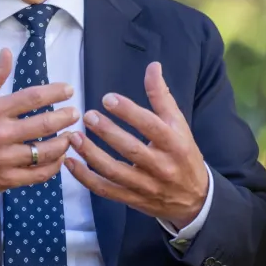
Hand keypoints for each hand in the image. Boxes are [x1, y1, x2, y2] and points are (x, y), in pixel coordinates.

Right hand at [0, 48, 79, 198]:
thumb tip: (7, 53)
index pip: (32, 98)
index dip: (55, 92)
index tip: (69, 90)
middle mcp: (1, 135)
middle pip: (44, 124)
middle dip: (66, 116)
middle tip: (75, 112)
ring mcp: (5, 159)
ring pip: (46, 151)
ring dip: (64, 142)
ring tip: (71, 135)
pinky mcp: (7, 179)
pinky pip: (38, 174)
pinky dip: (54, 166)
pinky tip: (59, 158)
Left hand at [65, 62, 207, 228]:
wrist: (195, 199)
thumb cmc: (183, 154)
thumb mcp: (179, 124)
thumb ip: (162, 97)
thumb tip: (152, 66)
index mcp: (174, 143)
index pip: (150, 125)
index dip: (128, 111)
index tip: (107, 99)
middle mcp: (161, 166)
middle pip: (131, 149)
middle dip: (107, 132)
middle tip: (87, 115)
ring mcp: (145, 185)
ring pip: (114, 171)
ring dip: (91, 154)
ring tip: (73, 137)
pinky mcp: (132, 199)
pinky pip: (105, 190)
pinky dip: (85, 178)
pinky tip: (70, 162)